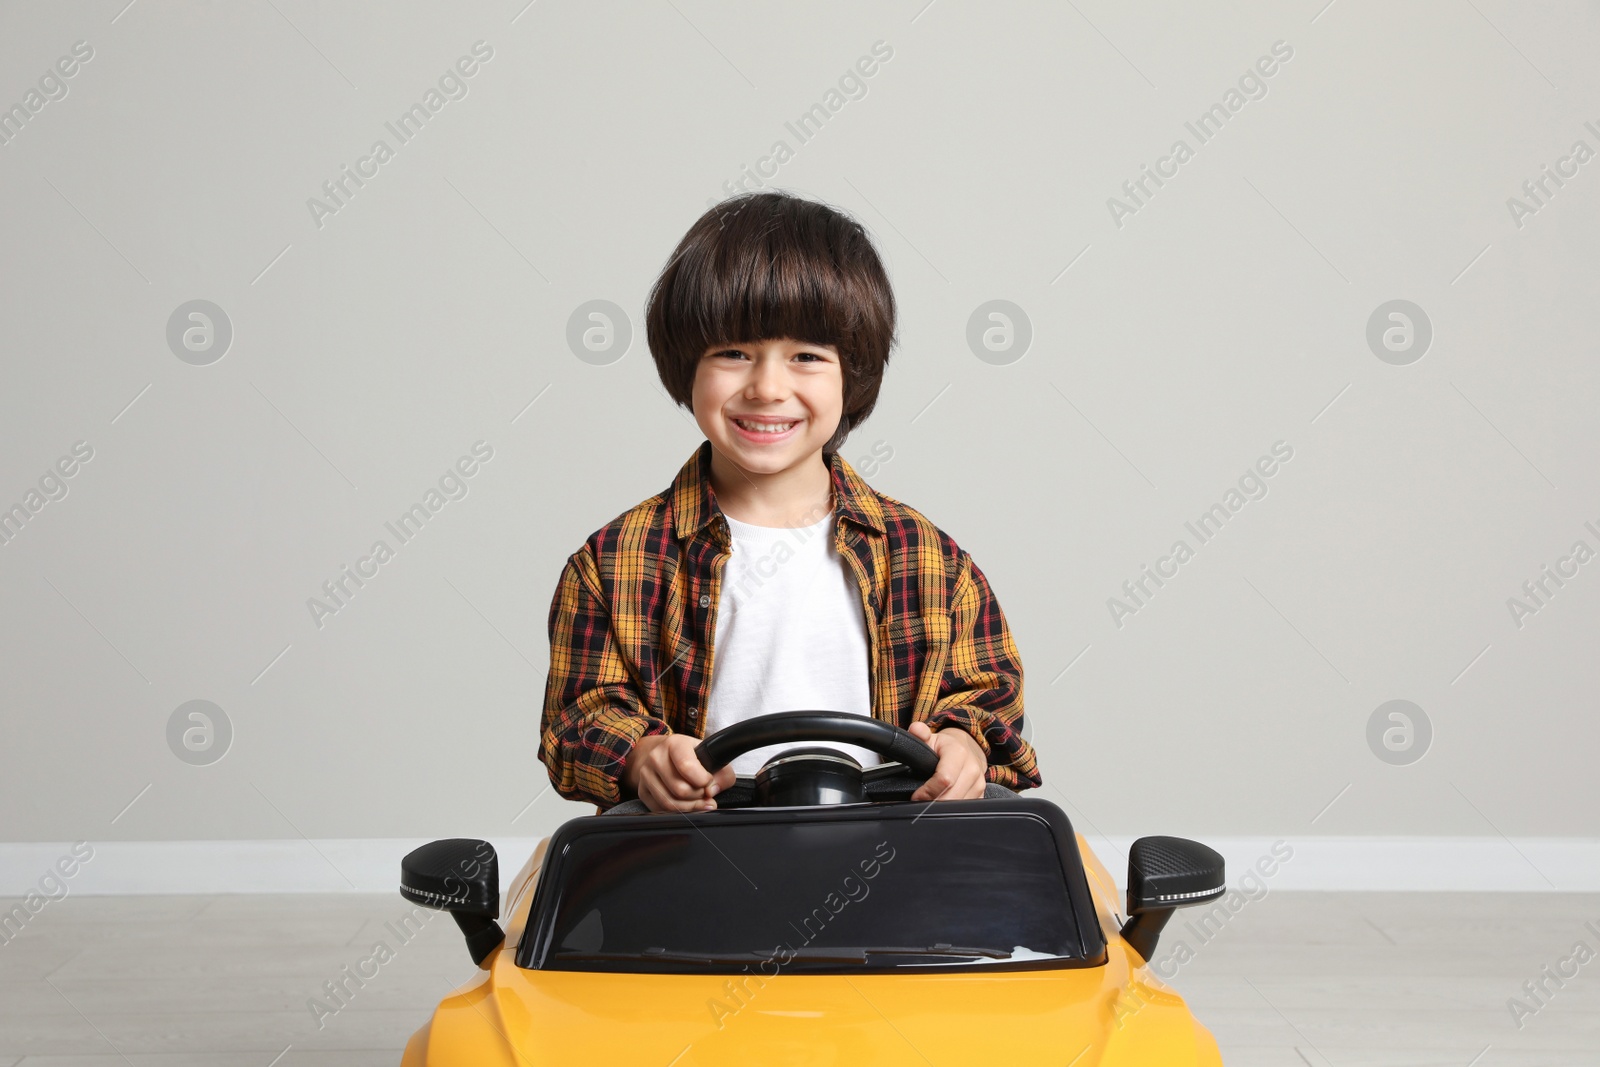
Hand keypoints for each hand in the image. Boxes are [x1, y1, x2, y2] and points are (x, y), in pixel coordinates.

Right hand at [621, 734, 735, 812]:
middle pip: (680, 790)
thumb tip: (712, 791)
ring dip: (689, 807)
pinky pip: (661, 810)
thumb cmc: (688, 755)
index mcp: (674, 744)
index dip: (703, 780)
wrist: (660, 754)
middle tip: (703, 792)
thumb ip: (722, 773)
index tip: (708, 780)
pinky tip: (685, 804)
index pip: (687, 767)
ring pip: (670, 803)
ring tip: (698, 801)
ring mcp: (646, 775)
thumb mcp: (708, 755)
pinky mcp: (642, 791)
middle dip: (698, 796)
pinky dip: (677, 811)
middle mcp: (656, 757)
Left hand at [907, 721, 987, 801]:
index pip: (944, 779)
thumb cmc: (945, 747)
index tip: (916, 795)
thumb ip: (920, 734)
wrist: (969, 748)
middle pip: (951, 797)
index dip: (928, 791)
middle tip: (920, 802)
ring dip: (942, 808)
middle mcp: (973, 769)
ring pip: (959, 805)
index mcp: (959, 753)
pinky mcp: (981, 794)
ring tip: (930, 802)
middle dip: (933, 802)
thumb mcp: (931, 738)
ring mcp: (979, 783)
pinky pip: (965, 808)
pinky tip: (942, 803)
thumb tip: (915, 729)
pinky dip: (952, 809)